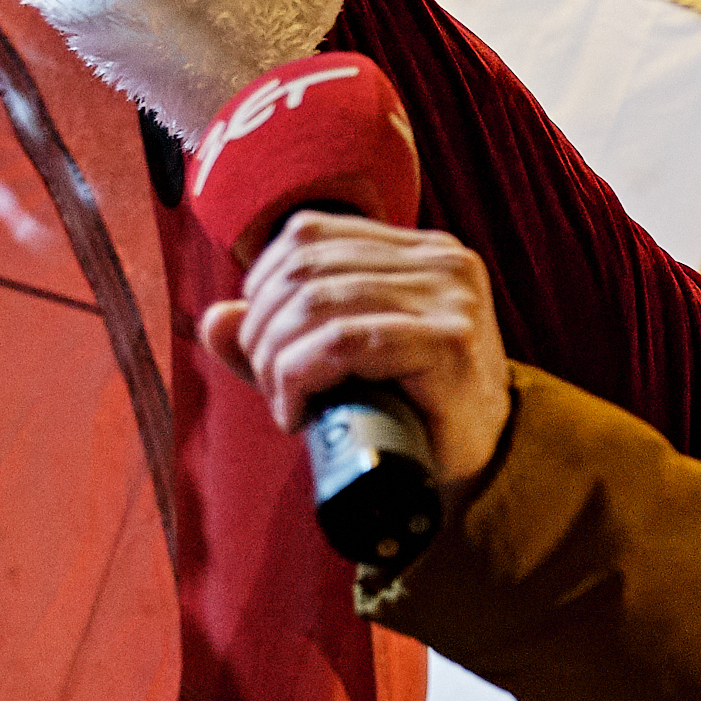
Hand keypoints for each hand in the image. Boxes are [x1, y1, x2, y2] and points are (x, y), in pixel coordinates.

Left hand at [200, 213, 511, 498]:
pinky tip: (298, 412)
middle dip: (263, 331)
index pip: (309, 233)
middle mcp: (441, 260)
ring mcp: (450, 298)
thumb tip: (214, 319)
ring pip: (317, 303)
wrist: (486, 468)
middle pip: (304, 268)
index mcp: (419, 250)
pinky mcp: (449, 342)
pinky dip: (300, 377)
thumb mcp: (341, 366)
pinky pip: (344, 342)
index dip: (262, 284)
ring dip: (276, 360)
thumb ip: (280, 338)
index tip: (265, 345)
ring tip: (284, 403)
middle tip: (270, 387)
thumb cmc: (414, 413)